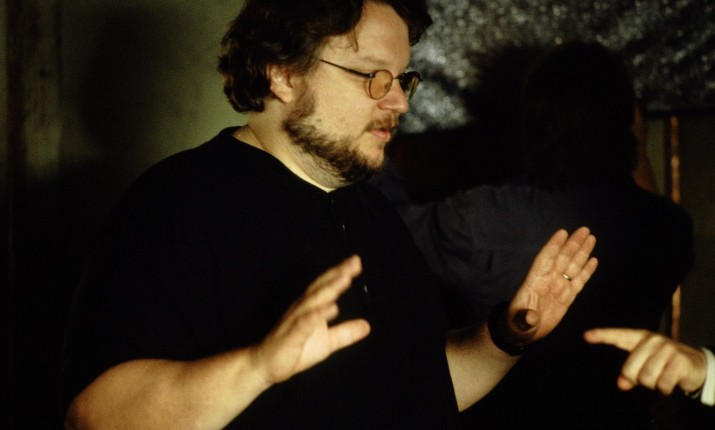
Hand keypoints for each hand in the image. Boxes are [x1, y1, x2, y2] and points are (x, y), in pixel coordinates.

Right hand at [250, 255, 370, 385]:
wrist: (266, 366)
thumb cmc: (295, 350)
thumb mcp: (327, 342)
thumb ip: (346, 332)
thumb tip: (367, 325)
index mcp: (310, 307)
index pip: (326, 286)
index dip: (340, 273)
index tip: (355, 262)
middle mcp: (302, 308)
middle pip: (321, 287)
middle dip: (338, 274)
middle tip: (354, 262)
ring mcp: (295, 321)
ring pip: (313, 301)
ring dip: (329, 289)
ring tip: (345, 279)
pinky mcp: (291, 336)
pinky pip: (305, 323)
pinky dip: (318, 314)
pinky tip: (331, 309)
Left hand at [504, 227, 597, 344]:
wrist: (522, 333)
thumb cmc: (515, 325)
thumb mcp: (518, 323)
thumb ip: (524, 319)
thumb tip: (530, 317)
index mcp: (534, 282)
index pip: (544, 260)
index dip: (553, 246)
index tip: (562, 232)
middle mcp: (547, 281)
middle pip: (562, 258)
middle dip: (572, 244)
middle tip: (584, 229)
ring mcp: (558, 288)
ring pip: (572, 266)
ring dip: (581, 252)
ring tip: (591, 238)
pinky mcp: (566, 298)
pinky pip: (578, 282)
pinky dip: (586, 271)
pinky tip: (594, 260)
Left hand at [584, 328, 706, 395]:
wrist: (693, 363)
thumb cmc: (662, 363)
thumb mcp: (645, 364)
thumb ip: (629, 373)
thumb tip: (621, 384)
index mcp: (639, 337)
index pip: (617, 336)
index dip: (602, 335)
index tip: (586, 336)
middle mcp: (652, 340)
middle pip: (630, 369)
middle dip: (637, 380)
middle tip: (649, 377)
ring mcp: (667, 348)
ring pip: (647, 378)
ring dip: (654, 385)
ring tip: (661, 377)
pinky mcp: (679, 360)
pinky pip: (663, 383)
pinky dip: (666, 388)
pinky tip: (671, 382)